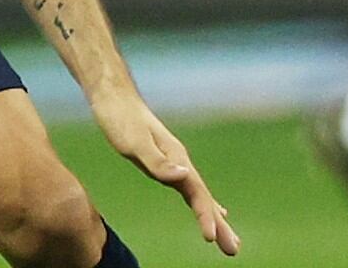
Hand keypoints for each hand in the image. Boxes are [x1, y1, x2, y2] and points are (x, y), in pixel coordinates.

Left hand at [92, 89, 239, 255]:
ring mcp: (175, 162)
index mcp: (177, 159)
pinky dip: (203, 203)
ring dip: (214, 217)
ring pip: (200, 195)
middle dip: (219, 224)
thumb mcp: (134, 142)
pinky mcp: (166, 162)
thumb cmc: (120, 119)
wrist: (114, 97)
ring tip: (229, 239)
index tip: (212, 239)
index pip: (196, 194)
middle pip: (204, 198)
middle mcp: (180, 161)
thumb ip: (158, 162)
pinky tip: (211, 209)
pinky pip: (190, 189)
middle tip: (234, 250)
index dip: (205, 216)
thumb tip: (184, 176)